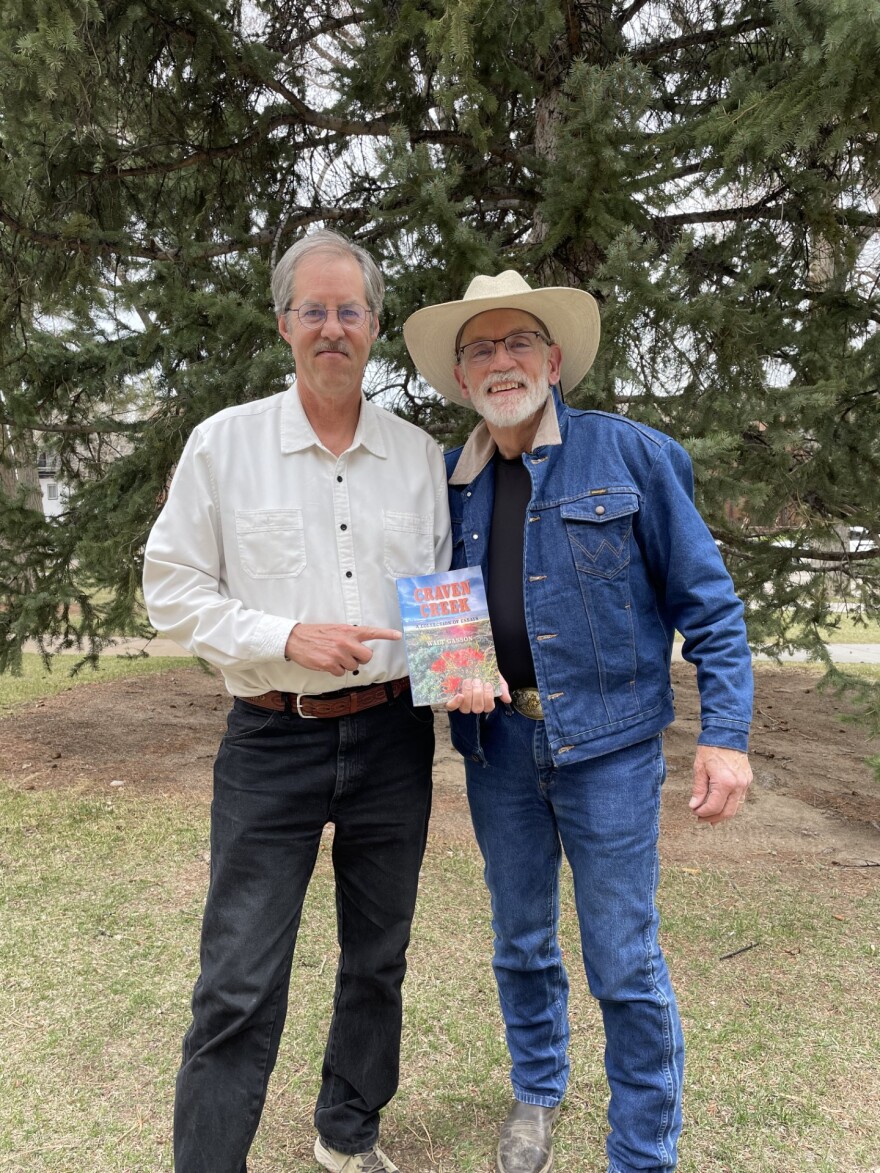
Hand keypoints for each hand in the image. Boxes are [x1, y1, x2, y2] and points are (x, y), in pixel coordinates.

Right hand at [284, 624, 399, 675]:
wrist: (296, 639)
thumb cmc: (316, 634)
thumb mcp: (335, 629)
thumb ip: (349, 637)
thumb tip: (359, 648)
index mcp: (349, 631)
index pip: (371, 632)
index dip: (387, 634)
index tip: (399, 635)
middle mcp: (346, 641)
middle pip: (367, 657)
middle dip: (360, 659)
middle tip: (349, 655)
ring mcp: (338, 653)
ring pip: (353, 667)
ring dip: (345, 665)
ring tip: (332, 656)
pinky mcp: (329, 664)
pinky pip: (340, 673)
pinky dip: (334, 670)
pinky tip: (326, 662)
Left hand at [446, 675, 511, 713]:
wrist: (469, 659)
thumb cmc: (483, 670)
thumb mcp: (495, 676)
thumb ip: (502, 687)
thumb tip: (507, 700)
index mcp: (484, 701)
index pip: (488, 707)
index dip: (488, 697)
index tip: (487, 683)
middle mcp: (473, 704)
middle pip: (477, 708)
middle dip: (478, 694)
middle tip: (477, 680)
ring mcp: (461, 703)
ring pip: (465, 708)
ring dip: (468, 695)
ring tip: (468, 681)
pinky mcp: (450, 699)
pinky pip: (451, 707)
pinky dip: (455, 703)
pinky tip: (459, 695)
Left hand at [689, 745, 751, 825]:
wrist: (727, 734)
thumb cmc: (711, 750)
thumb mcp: (699, 769)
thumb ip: (698, 790)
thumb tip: (694, 806)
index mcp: (725, 783)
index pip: (714, 807)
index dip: (703, 813)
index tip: (694, 812)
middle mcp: (738, 785)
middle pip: (727, 812)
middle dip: (713, 818)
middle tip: (700, 819)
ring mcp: (745, 784)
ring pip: (736, 808)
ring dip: (723, 815)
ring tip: (710, 817)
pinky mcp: (748, 780)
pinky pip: (740, 799)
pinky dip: (730, 805)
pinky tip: (720, 806)